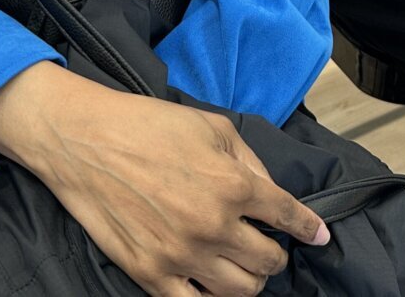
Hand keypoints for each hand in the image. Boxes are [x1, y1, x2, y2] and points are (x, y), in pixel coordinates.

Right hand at [0, 64, 328, 295]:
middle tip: (268, 245)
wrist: (86, 141)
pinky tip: (213, 287)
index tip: (318, 236)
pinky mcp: (151, 274)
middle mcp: (214, 225)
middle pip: (268, 262)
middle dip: (276, 254)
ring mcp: (182, 255)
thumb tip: (271, 194)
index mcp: (233, 184)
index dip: (309, 228)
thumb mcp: (212, 127)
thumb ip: (250, 162)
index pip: (288, 217)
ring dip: (251, 280)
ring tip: (244, 266)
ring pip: (241, 292)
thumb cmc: (148, 125)